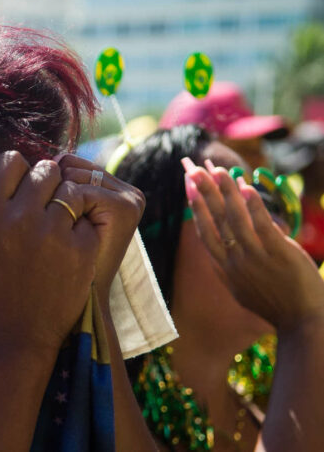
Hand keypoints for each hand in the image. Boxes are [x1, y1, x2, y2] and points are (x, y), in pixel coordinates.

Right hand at [0, 152, 99, 354]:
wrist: (13, 340)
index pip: (10, 160)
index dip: (15, 168)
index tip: (17, 182)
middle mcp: (22, 218)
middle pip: (44, 170)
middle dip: (43, 181)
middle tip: (41, 199)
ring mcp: (55, 233)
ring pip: (69, 191)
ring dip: (64, 201)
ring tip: (57, 219)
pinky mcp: (82, 250)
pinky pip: (86, 218)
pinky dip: (79, 227)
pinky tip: (68, 243)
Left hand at [56, 154, 145, 302]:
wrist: (74, 302)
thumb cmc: (57, 265)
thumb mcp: (55, 219)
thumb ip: (52, 186)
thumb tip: (27, 160)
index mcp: (114, 189)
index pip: (66, 162)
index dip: (46, 188)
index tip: (47, 220)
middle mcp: (127, 190)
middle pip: (67, 164)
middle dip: (50, 193)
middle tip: (55, 230)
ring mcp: (130, 197)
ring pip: (70, 174)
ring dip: (55, 204)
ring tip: (63, 234)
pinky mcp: (127, 207)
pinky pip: (77, 191)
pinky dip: (65, 212)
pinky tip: (70, 236)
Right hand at [182, 157, 323, 331]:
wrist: (303, 322)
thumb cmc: (276, 305)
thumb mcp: (245, 288)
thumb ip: (234, 264)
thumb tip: (228, 241)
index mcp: (224, 268)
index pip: (205, 231)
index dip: (195, 207)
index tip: (189, 187)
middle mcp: (234, 260)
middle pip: (214, 220)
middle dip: (202, 193)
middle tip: (192, 169)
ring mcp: (254, 257)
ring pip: (234, 218)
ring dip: (224, 191)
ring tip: (217, 170)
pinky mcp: (277, 253)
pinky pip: (261, 225)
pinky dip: (253, 205)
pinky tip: (246, 188)